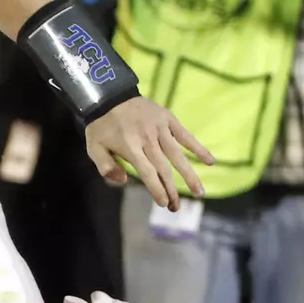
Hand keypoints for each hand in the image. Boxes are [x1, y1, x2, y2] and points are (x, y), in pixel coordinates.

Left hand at [84, 97, 214, 210]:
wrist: (108, 94)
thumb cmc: (101, 125)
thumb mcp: (93, 148)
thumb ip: (106, 167)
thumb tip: (125, 181)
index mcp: (130, 147)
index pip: (148, 173)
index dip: (157, 189)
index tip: (164, 204)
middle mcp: (148, 139)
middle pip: (164, 169)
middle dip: (171, 190)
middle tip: (176, 208)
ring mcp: (160, 128)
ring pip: (178, 155)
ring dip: (189, 175)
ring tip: (199, 193)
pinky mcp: (168, 119)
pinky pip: (185, 135)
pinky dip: (198, 148)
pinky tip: (210, 161)